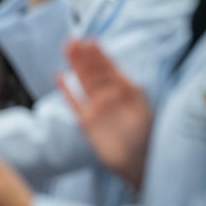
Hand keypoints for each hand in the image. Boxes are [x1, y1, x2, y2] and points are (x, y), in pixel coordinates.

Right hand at [57, 40, 151, 188]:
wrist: (137, 164)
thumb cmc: (146, 137)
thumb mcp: (142, 110)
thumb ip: (130, 92)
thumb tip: (118, 77)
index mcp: (123, 91)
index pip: (109, 68)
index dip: (99, 55)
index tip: (90, 42)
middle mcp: (108, 96)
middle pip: (93, 71)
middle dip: (84, 56)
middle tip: (73, 41)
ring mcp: (96, 107)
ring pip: (83, 81)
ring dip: (75, 66)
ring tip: (67, 50)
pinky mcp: (86, 121)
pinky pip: (74, 102)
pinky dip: (66, 90)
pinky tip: (59, 76)